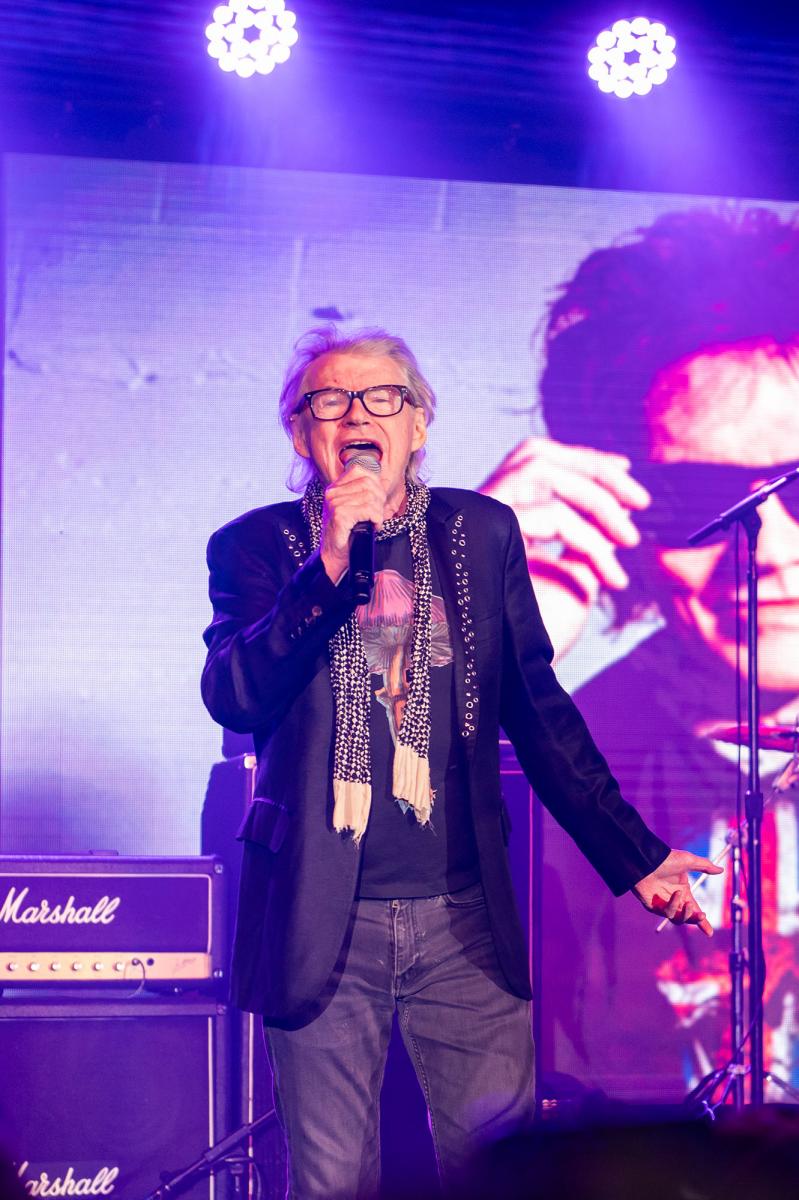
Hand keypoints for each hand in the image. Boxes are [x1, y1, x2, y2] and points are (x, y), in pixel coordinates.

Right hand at [320, 463, 385, 582]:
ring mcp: (335, 503)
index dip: (375, 484)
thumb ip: (363, 493)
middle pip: (369, 483)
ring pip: (371, 497)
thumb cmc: (346, 533)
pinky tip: (373, 526)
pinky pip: (368, 510)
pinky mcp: (340, 515)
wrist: (334, 555)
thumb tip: (382, 484)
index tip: (377, 500)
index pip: (361, 471)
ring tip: (374, 522)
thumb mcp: (354, 508)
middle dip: (379, 500)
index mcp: (336, 487)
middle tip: (377, 514)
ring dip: (378, 512)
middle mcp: (333, 492)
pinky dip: (376, 519)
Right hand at [479, 437, 649, 659]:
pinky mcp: (487, 538)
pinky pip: (550, 516)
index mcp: (494, 517)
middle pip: (537, 453)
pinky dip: (590, 539)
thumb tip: (619, 509)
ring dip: (596, 499)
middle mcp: (480, 511)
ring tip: (630, 541)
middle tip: (642, 501)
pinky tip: (611, 573)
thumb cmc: (534, 637)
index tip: (626, 470)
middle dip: (594, 468)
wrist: (508, 680)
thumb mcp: (571, 578)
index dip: (582, 460)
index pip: (535, 460)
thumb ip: (587, 542)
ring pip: (541, 471)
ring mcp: (479, 521)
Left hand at [633, 849, 723, 936]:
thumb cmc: (666, 859)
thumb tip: (721, 870)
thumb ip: (705, 866)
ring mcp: (664, 904)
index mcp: (683, 892)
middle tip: (702, 915)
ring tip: (687, 902)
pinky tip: (675, 894)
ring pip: (678, 919)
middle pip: (688, 918)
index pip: (695, 910)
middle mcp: (674, 900)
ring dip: (686, 914)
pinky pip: (667, 913)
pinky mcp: (654, 906)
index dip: (702, 923)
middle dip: (696, 919)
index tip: (709, 933)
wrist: (647, 860)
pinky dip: (673, 906)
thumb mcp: (688, 861)